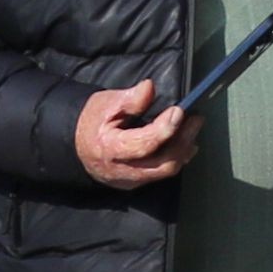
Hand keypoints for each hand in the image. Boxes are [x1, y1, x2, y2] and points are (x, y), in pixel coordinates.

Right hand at [71, 77, 199, 188]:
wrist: (77, 146)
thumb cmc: (92, 122)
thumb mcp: (106, 104)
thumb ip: (129, 99)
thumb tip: (149, 87)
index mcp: (111, 149)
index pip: (144, 143)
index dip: (165, 128)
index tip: (179, 111)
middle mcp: (122, 171)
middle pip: (162, 164)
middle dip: (183, 141)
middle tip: (196, 119)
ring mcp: (130, 181)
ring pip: (165, 171)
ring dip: (183, 149)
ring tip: (193, 128)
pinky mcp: (136, 184)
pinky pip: (161, 174)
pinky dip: (175, 157)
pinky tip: (184, 142)